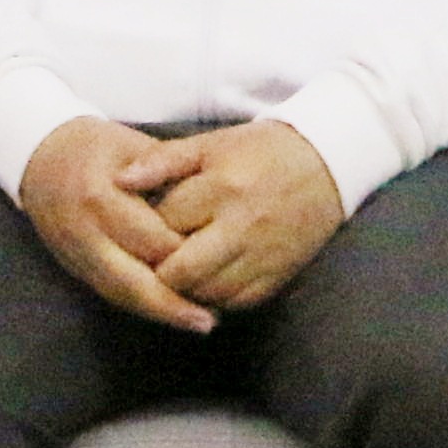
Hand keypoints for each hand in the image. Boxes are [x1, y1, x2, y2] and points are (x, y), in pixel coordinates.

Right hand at [20, 117, 214, 333]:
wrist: (40, 157)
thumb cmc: (97, 148)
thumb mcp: (134, 147)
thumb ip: (169, 176)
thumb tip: (210, 204)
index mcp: (100, 196)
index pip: (150, 238)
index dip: (186, 252)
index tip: (222, 261)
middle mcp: (84, 232)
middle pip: (131, 280)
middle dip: (172, 303)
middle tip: (210, 319)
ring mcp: (75, 254)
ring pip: (119, 294)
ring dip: (159, 312)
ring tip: (198, 322)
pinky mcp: (73, 266)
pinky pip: (109, 293)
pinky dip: (140, 306)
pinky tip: (169, 313)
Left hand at [122, 120, 347, 317]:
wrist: (328, 164)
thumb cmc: (263, 150)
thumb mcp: (212, 144)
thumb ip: (163, 161)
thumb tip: (119, 181)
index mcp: (221, 189)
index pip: (163, 225)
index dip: (144, 230)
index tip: (138, 228)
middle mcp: (242, 227)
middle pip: (180, 271)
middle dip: (159, 270)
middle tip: (154, 258)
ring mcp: (262, 256)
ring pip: (205, 293)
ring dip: (186, 287)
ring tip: (179, 268)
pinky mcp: (278, 276)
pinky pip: (235, 302)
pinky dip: (215, 297)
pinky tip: (209, 279)